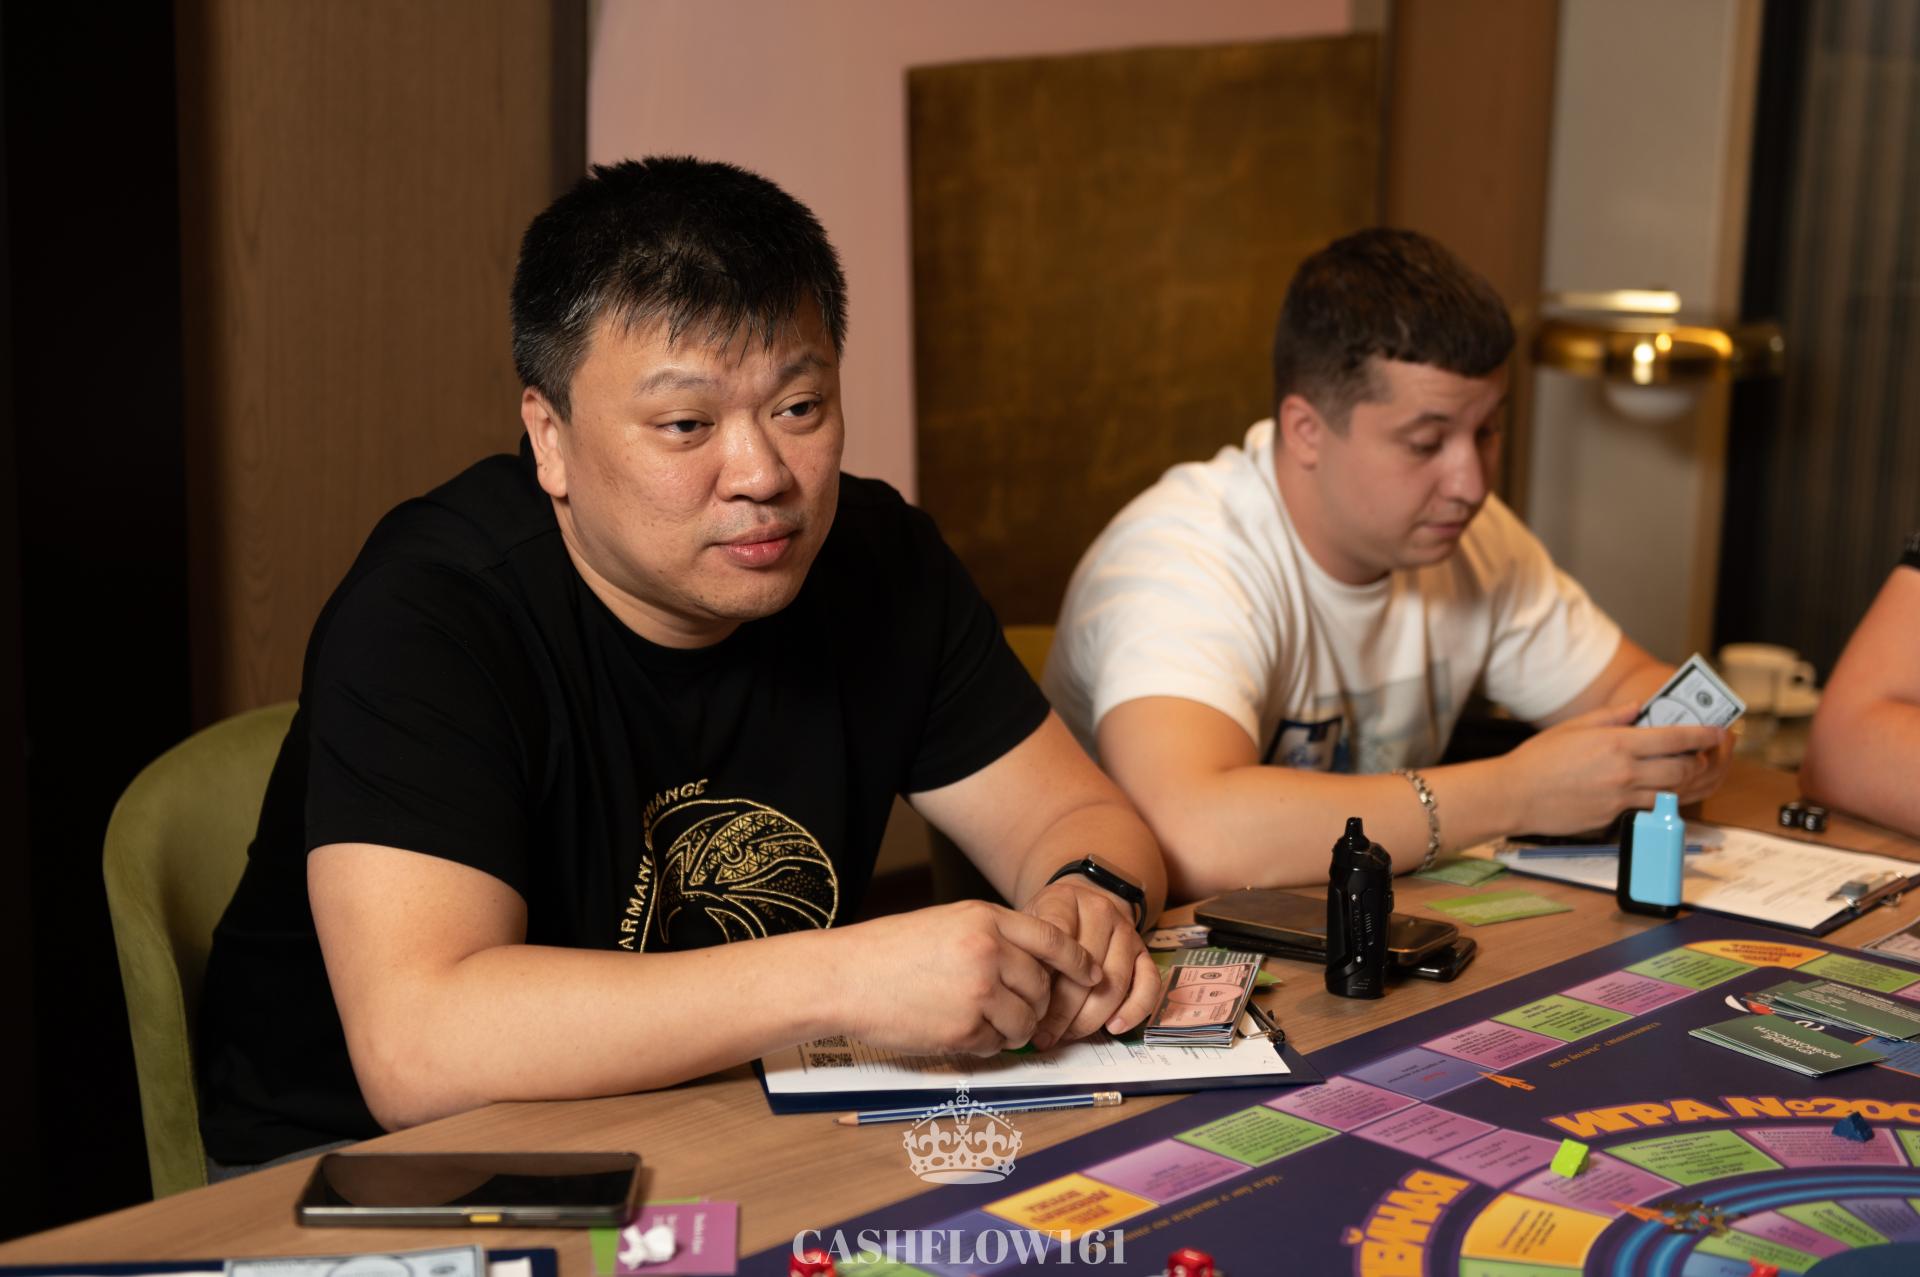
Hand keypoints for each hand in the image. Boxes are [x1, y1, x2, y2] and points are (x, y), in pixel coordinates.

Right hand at [830, 901, 1098, 1055]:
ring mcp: (978, 992)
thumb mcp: (947, 923)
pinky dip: (984, 1044)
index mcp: (985, 919)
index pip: (1053, 939)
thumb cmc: (889, 951)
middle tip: (1013, 1008)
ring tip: (982, 1021)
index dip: (1077, 960)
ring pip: (1025, 1021)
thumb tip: (1034, 966)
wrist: (844, 978)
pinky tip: (958, 1031)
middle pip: (1042, 986)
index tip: (1091, 974)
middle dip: (1036, 1003)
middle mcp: (988, 952)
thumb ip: (992, 936)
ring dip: (1013, 1028)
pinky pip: (995, 1045)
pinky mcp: (963, 1029)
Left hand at [1020, 879, 1160, 1048]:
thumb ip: (1027, 952)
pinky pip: (1149, 985)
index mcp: (1066, 900)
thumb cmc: (1048, 920)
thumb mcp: (1028, 923)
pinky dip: (1134, 1010)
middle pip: (1086, 968)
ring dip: (1091, 1017)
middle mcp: (1101, 911)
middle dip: (1064, 1010)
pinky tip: (1114, 1028)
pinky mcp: (1145, 952)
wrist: (1084, 898)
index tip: (1029, 1008)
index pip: (1057, 940)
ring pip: (1116, 982)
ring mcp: (1127, 931)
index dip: (1043, 979)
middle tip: (1045, 1035)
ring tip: (1068, 1036)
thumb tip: (1024, 1003)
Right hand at [1505, 704, 1728, 833]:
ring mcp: (1620, 798)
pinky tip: (1660, 792)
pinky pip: (1647, 809)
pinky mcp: (1613, 818)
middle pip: (1683, 769)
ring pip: (1672, 793)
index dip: (1703, 735)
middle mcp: (1624, 771)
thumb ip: (1610, 716)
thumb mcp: (1573, 727)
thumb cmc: (1538, 759)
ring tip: (1690, 774)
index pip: (1675, 738)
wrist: (1514, 795)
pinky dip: (1660, 800)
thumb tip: (1638, 708)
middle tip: (1705, 756)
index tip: (1719, 732)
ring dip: (1687, 784)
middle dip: (1701, 762)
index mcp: (1616, 743)